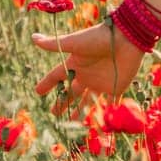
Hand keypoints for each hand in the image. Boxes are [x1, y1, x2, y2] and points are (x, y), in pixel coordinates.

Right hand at [31, 20, 146, 113]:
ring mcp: (101, 82)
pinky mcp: (115, 87)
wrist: (127, 38)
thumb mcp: (74, 42)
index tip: (38, 92)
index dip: (48, 83)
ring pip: (88, 101)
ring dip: (80, 112)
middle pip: (71, 92)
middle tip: (54, 113)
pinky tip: (100, 120)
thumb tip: (33, 37)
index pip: (57, 76)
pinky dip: (105, 111)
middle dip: (63, 102)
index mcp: (76, 63)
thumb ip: (54, 44)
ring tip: (72, 123)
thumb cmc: (99, 38)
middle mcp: (87, 74)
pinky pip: (109, 102)